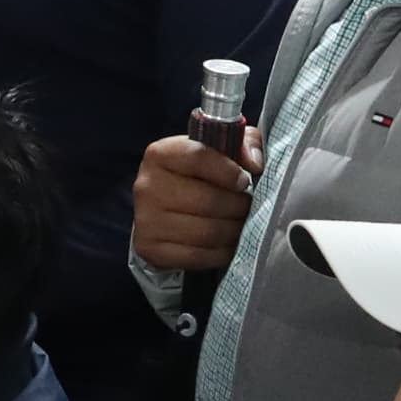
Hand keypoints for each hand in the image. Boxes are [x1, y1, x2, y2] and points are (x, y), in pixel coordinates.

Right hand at [132, 126, 264, 274]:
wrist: (161, 209)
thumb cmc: (196, 175)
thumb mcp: (218, 149)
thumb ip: (243, 143)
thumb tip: (255, 163)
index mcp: (160, 154)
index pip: (199, 157)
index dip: (229, 171)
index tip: (244, 181)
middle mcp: (147, 186)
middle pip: (208, 200)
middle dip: (238, 206)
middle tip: (247, 207)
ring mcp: (146, 220)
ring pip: (206, 232)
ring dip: (233, 231)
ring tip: (240, 224)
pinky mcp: (150, 248)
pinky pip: (197, 256)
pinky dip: (220, 253)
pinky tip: (227, 244)